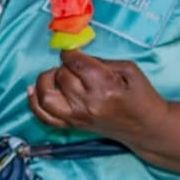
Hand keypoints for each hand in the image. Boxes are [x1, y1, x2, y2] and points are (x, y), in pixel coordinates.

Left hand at [27, 48, 168, 144]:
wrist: (146, 127)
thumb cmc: (141, 96)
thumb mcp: (129, 69)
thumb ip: (101, 61)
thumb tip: (76, 56)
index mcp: (105, 87)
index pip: (75, 63)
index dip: (70, 53)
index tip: (72, 52)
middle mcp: (88, 104)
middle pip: (61, 77)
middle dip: (65, 67)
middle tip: (75, 68)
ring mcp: (77, 118)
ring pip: (46, 96)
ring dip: (46, 81)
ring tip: (56, 77)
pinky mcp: (72, 126)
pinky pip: (43, 117)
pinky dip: (34, 103)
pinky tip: (32, 90)